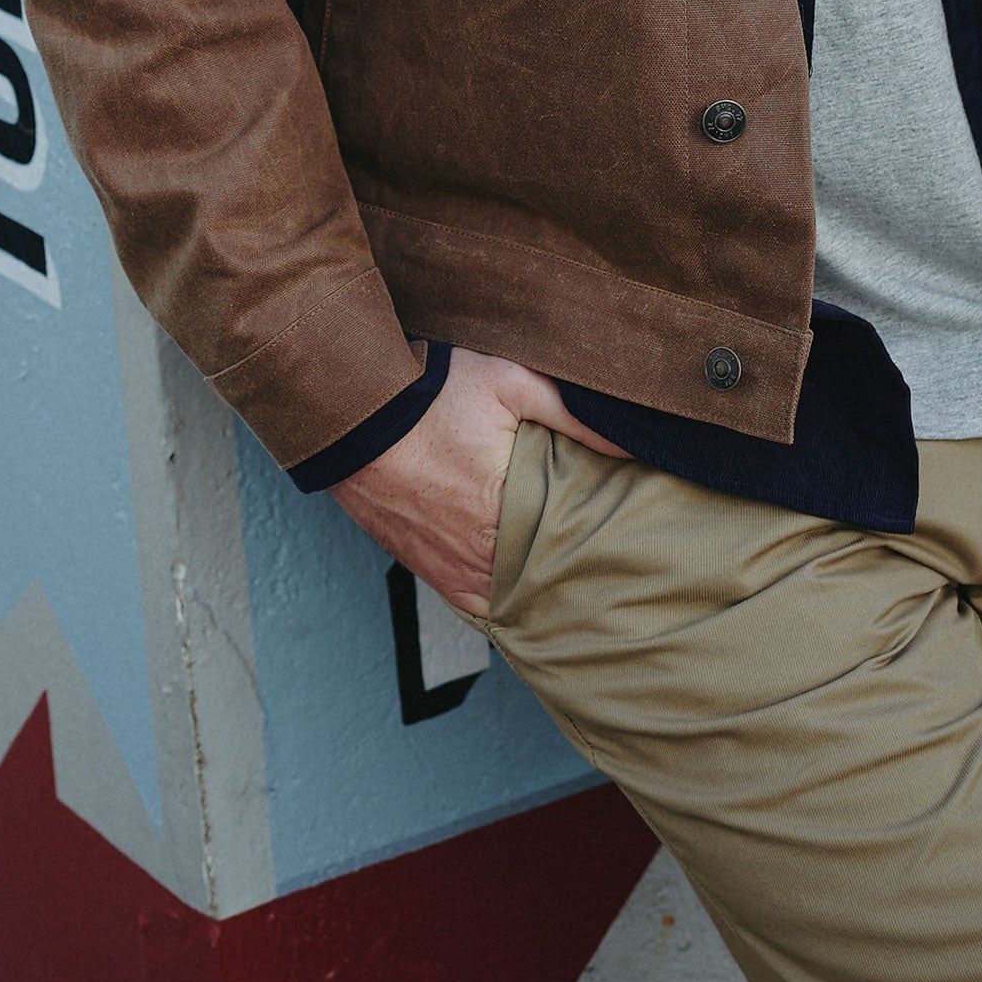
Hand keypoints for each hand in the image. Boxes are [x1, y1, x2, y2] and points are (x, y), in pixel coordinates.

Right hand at [328, 347, 628, 619]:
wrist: (349, 406)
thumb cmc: (430, 389)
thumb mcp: (507, 382)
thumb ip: (570, 412)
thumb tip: (632, 441)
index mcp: (500, 506)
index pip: (565, 547)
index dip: (594, 545)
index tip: (622, 542)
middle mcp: (472, 547)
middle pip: (538, 576)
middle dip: (569, 569)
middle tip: (607, 564)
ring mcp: (444, 562)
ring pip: (506, 596)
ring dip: (534, 586)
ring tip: (572, 579)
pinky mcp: (421, 564)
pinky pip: (470, 600)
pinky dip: (497, 597)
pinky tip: (522, 589)